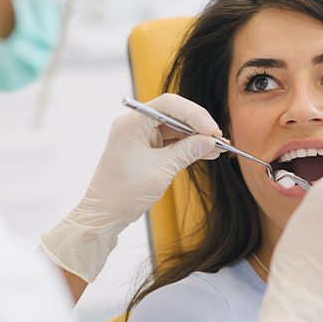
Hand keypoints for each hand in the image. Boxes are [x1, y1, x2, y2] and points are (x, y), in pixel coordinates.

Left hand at [41, 93, 222, 281]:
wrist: (104, 215)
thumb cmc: (124, 193)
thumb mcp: (161, 170)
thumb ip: (187, 151)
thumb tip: (210, 141)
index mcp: (133, 123)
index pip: (169, 105)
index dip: (194, 114)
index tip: (212, 131)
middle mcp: (135, 124)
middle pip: (174, 114)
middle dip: (198, 125)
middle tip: (218, 139)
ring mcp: (140, 136)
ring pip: (175, 128)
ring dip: (196, 137)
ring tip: (217, 148)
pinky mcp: (145, 149)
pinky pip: (171, 141)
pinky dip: (187, 147)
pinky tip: (206, 152)